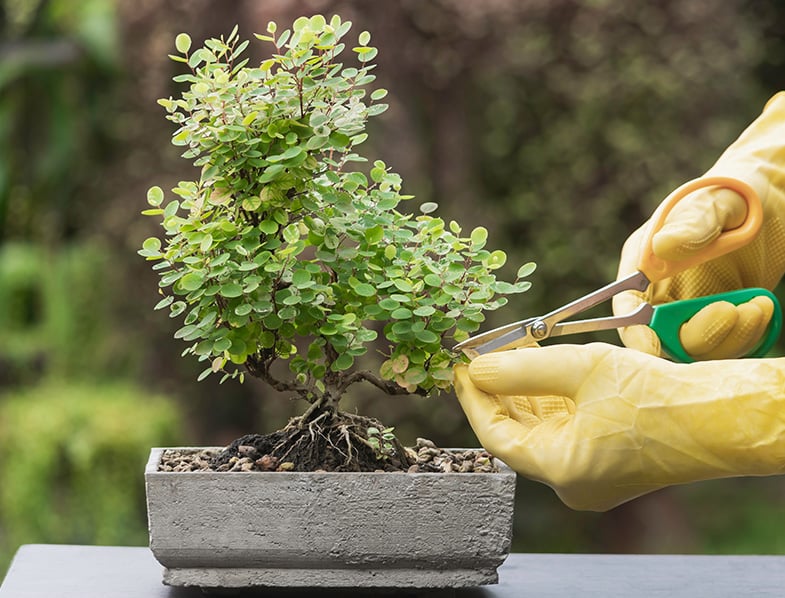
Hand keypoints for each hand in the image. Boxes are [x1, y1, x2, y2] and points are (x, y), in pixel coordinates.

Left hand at [454, 343, 784, 510]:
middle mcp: (569, 481)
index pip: (495, 434)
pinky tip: (538, 367)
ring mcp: (587, 474)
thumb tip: (476, 368)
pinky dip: (548, 399)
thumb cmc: (656, 396)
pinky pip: (563, 429)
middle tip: (484, 353)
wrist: (715, 418)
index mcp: (560, 470)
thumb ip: (521, 369)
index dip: (473, 398)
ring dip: (523, 390)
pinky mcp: (602, 461)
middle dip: (499, 388)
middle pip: (516, 430)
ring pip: (539, 428)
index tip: (460, 367)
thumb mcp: (581, 370)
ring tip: (511, 350)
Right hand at [614, 92, 784, 358]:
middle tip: (732, 311)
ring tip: (757, 305)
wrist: (772, 198)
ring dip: (729, 336)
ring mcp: (693, 309)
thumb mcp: (713, 203)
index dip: (633, 331)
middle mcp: (663, 293)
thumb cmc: (732, 192)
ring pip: (699, 347)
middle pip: (664, 337)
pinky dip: (747, 336)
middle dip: (698, 334)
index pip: (626, 307)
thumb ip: (691, 225)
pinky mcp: (723, 320)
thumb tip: (660, 248)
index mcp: (644, 265)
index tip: (651, 347)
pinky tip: (762, 307)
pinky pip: (728, 345)